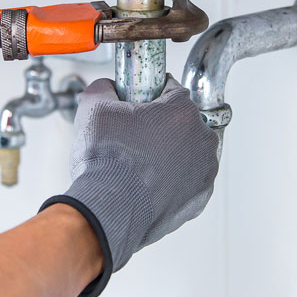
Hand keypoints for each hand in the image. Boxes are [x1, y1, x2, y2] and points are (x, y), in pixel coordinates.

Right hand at [41, 75, 218, 296]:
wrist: (107, 209)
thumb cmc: (105, 162)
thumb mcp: (93, 106)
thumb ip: (103, 87)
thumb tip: (107, 87)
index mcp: (181, 112)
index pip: (171, 89)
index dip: (150, 93)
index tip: (137, 102)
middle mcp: (201, 140)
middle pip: (182, 122)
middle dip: (161, 125)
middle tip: (132, 136)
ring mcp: (203, 172)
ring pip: (188, 152)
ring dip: (170, 153)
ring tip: (138, 163)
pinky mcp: (198, 199)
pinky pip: (187, 180)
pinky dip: (172, 180)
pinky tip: (148, 182)